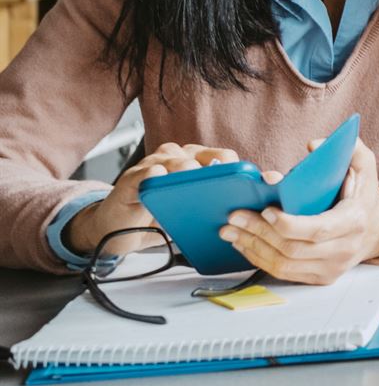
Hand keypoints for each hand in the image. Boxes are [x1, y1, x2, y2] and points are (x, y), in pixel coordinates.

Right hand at [63, 142, 242, 259]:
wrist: (117, 230)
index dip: (238, 168)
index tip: (254, 180)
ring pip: (175, 159)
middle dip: (216, 167)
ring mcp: (153, 166)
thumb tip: (245, 214)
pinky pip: (144, 172)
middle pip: (202, 156)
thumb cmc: (156, 217)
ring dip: (185, 166)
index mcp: (195, 163)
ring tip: (193, 173)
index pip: (223, 159)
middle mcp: (176, 158)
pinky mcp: (132, 179)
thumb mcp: (190, 213)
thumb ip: (212, 208)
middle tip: (224, 177)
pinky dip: (152, 174)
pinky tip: (158, 176)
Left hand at [219, 140, 378, 284]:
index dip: (288, 224)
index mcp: (354, 221)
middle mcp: (345, 249)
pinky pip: (283, 274)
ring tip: (231, 231)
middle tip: (234, 217)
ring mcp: (332, 268)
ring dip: (253, 248)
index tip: (265, 210)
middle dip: (258, 233)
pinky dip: (259, 259)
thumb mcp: (363, 164)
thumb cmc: (361, 193)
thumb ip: (348, 147)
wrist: (375, 228)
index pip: (317, 229)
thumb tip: (313, 145)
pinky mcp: (320, 277)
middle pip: (293, 248)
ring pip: (284, 265)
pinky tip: (244, 244)